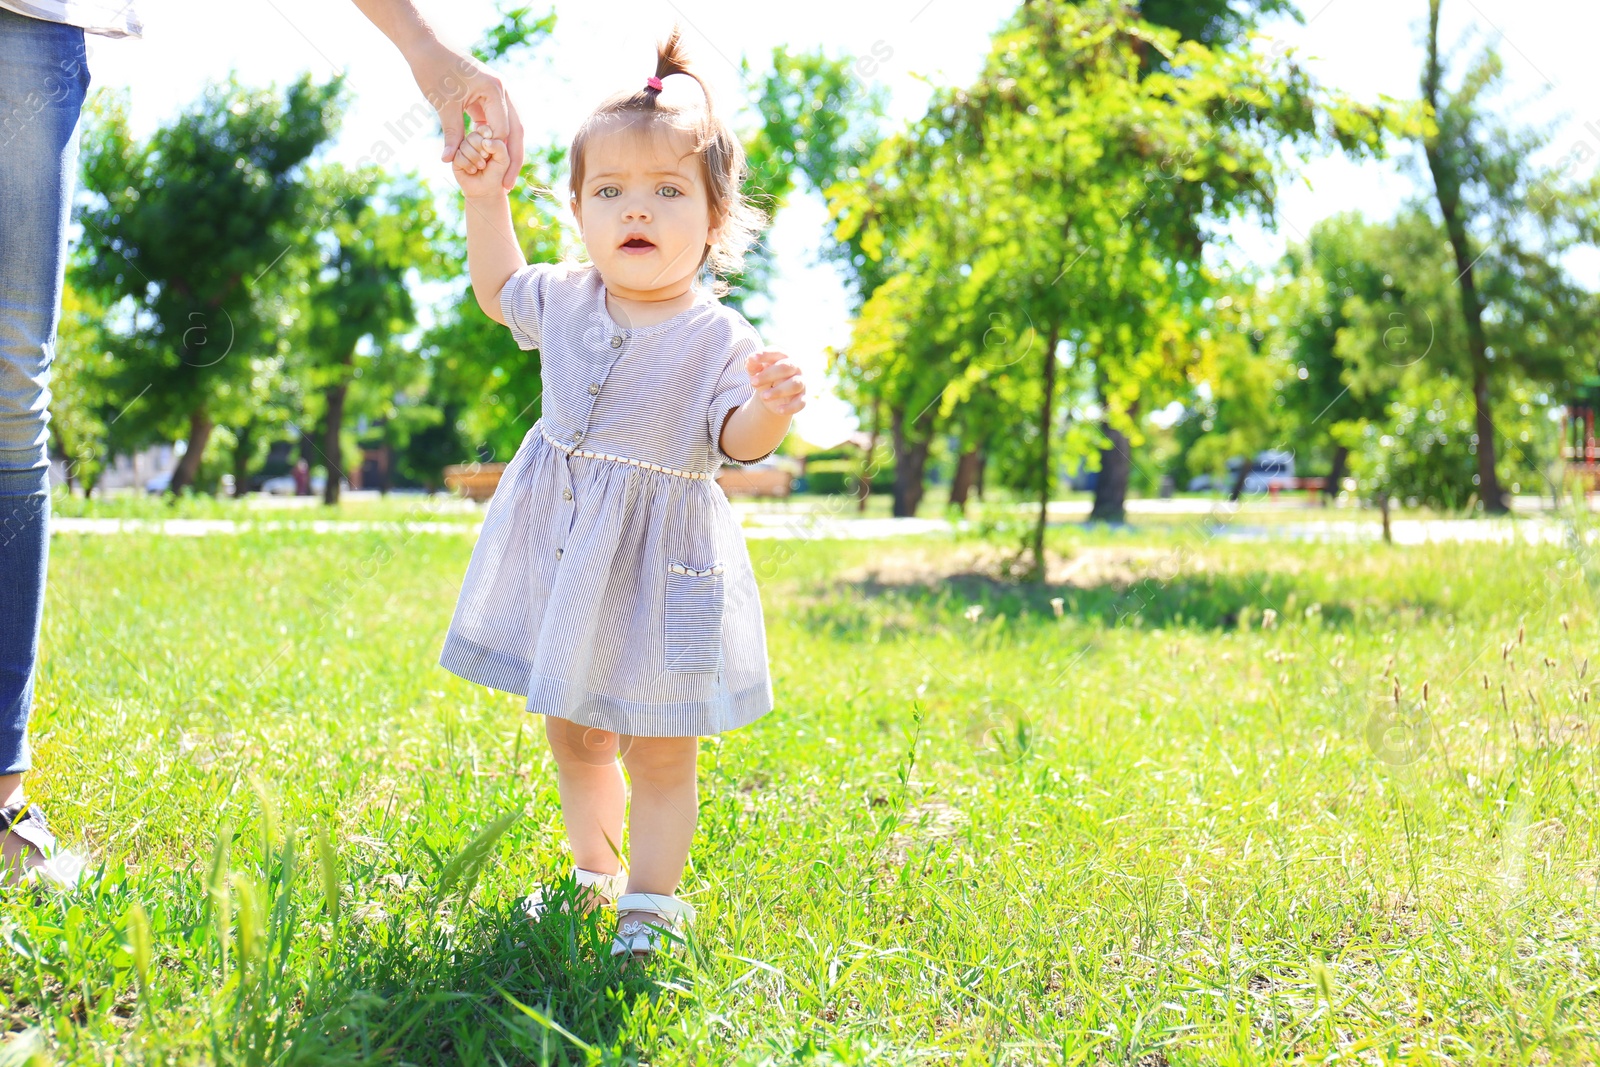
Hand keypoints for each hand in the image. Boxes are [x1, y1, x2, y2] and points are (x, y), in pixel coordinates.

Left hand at [409, 42, 524, 191]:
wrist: (426, 44)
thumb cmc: (433, 68)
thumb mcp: (443, 104)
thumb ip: (451, 133)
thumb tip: (448, 161)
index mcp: (495, 89)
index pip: (503, 130)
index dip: (498, 156)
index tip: (495, 180)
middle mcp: (502, 90)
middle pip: (516, 131)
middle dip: (513, 160)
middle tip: (508, 185)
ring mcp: (497, 92)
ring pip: (509, 128)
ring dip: (507, 152)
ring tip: (504, 177)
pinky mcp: (488, 96)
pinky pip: (496, 122)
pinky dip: (494, 140)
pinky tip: (490, 159)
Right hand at [453, 127, 509, 197]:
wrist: (486, 191)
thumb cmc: (497, 174)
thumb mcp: (504, 159)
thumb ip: (499, 146)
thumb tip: (485, 141)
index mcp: (486, 137)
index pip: (484, 129)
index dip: (487, 137)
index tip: (491, 147)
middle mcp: (473, 141)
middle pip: (473, 136)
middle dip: (481, 150)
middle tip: (486, 158)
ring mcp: (463, 149)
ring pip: (464, 145)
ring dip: (475, 159)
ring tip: (481, 167)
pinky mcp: (455, 158)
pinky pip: (458, 156)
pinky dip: (468, 165)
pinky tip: (472, 171)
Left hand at [746, 349, 806, 416]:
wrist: (773, 397)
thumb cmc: (764, 378)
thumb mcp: (756, 371)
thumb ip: (752, 365)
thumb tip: (750, 360)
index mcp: (784, 357)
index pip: (776, 352)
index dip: (765, 354)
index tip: (752, 359)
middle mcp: (796, 367)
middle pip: (786, 367)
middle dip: (768, 375)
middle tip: (753, 382)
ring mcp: (801, 382)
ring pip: (795, 384)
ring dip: (779, 391)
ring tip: (763, 396)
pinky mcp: (802, 398)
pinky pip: (800, 403)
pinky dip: (790, 407)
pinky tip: (778, 410)